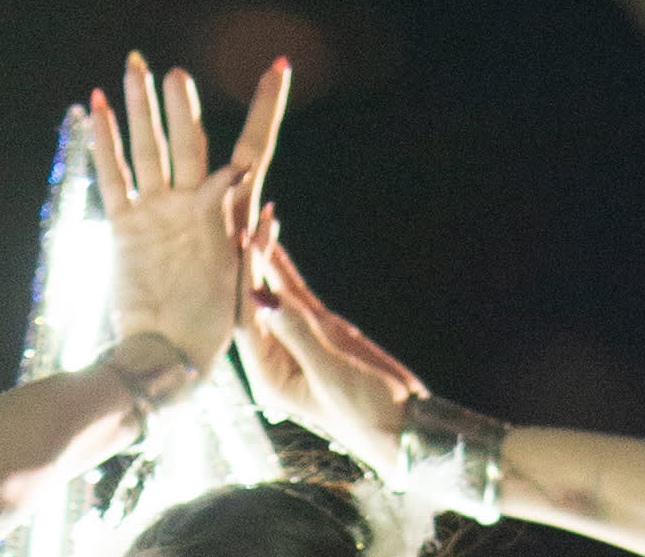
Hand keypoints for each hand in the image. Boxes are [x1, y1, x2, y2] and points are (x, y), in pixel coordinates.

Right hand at [88, 52, 290, 371]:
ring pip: (147, 148)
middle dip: (181, 105)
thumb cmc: (210, 329)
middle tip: (175, 70)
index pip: (252, 147)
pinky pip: (113, 177)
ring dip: (141, 108)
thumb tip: (242, 172)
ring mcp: (157, 212)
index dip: (264, 107)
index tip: (279, 66)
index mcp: (229, 212)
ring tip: (134, 66)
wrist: (167, 357)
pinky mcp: (126, 228)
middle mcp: (191, 204)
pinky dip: (104, 143)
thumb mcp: (236, 278)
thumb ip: (238, 218)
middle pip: (188, 141)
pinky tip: (96, 109)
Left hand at [236, 205, 427, 464]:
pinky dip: (283, 269)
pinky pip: (294, 296)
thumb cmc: (369, 414)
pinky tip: (273, 240)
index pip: (249, 318)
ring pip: (271, 292)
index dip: (247, 276)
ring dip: (262, 256)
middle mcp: (274, 360)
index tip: (248, 238)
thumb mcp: (332, 374)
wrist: (405, 431)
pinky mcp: (319, 336)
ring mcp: (295, 345)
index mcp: (268, 377)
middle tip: (239, 212)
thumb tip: (265, 298)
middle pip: (251, 301)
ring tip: (254, 214)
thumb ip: (299, 335)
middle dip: (246, 259)